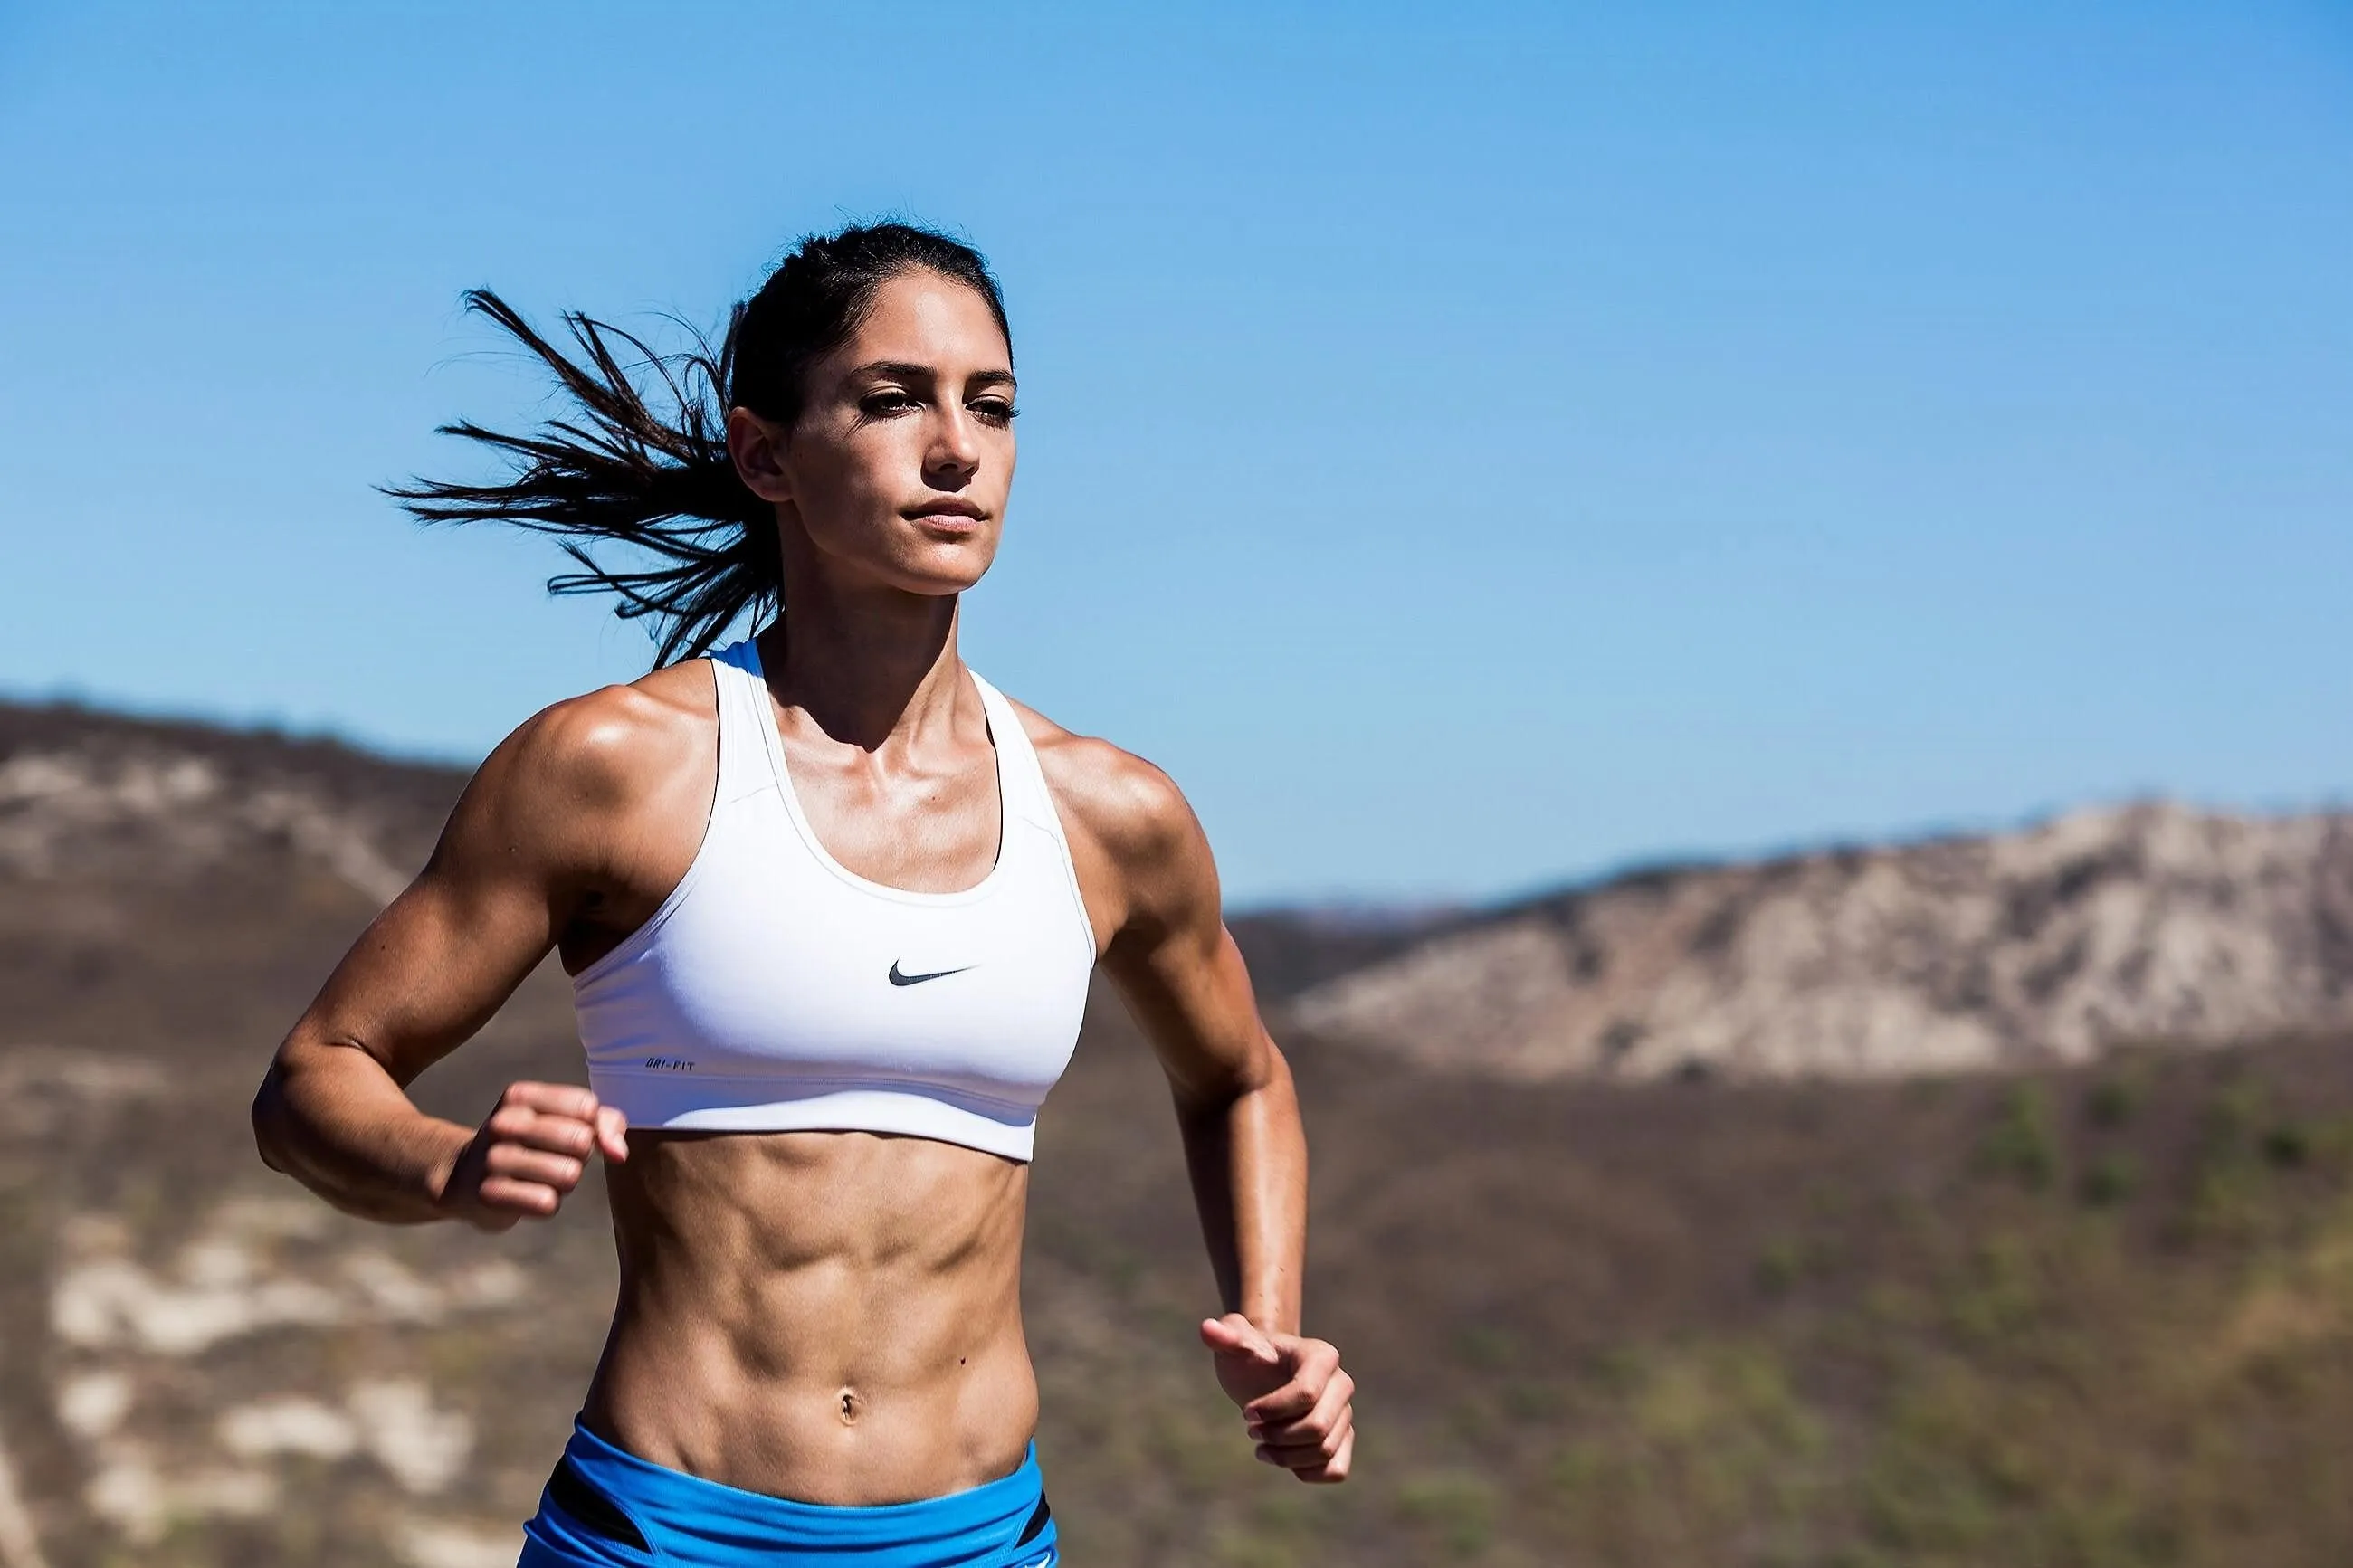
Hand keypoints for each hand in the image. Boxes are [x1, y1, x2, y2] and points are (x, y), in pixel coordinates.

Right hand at [437, 1082, 627, 1231]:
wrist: (465, 1177)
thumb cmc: (529, 1144)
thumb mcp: (562, 1119)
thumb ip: (605, 1123)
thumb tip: (619, 1153)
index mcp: (521, 1096)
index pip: (586, 1106)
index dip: (591, 1127)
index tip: (572, 1131)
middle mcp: (504, 1123)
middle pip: (581, 1141)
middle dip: (579, 1156)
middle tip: (556, 1158)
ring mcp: (494, 1159)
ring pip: (568, 1175)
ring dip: (564, 1183)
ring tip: (541, 1177)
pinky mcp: (491, 1195)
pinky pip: (548, 1203)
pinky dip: (546, 1204)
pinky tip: (526, 1196)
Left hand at [1199, 1313, 1354, 1482]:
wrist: (1263, 1376)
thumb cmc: (1248, 1357)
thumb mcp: (1234, 1344)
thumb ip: (1224, 1336)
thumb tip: (1207, 1329)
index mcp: (1321, 1356)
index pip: (1306, 1394)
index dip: (1272, 1410)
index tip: (1245, 1413)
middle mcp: (1341, 1383)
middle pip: (1318, 1427)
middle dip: (1278, 1436)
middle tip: (1251, 1432)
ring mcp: (1344, 1413)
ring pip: (1324, 1450)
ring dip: (1286, 1457)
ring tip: (1261, 1447)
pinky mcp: (1342, 1439)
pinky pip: (1337, 1469)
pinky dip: (1309, 1473)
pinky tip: (1283, 1460)